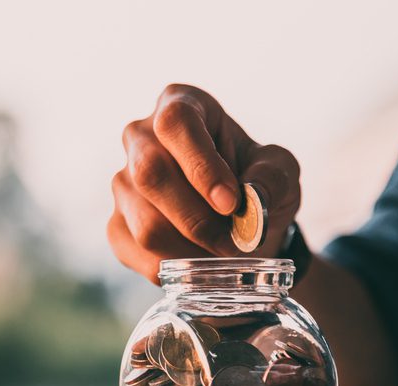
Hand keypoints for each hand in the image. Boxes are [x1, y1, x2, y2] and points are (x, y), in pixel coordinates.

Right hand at [108, 84, 301, 283]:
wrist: (241, 223)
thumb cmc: (256, 182)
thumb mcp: (280, 170)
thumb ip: (272, 176)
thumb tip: (251, 197)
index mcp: (179, 105)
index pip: (175, 123)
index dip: (200, 164)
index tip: (231, 202)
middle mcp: (140, 138)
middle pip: (150, 173)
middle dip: (197, 218)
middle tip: (233, 242)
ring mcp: (123, 182)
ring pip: (145, 222)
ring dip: (191, 249)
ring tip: (222, 253)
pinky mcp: (116, 223)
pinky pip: (137, 251)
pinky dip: (175, 268)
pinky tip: (199, 263)